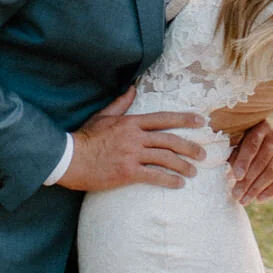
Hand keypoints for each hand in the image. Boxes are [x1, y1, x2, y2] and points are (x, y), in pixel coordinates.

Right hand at [60, 88, 205, 192]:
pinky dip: (169, 180)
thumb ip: (120, 103)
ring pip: (165, 159)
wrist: (70, 158)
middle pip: (170, 140)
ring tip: (193, 172)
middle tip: (203, 154)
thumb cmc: (86, 138)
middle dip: (190, 147)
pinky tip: (178, 184)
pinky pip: (154, 176)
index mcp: (131, 122)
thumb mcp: (103, 116)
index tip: (201, 122)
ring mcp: (132, 155)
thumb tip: (132, 89)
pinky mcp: (127, 172)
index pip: (163, 119)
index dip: (184, 119)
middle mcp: (135, 137)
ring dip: (183, 166)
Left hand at [228, 116, 272, 205]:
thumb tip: (231, 174)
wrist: (262, 138)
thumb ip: (233, 153)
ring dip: (257, 188)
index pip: (252, 146)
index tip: (236, 177)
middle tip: (236, 195)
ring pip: (272, 171)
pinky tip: (259, 198)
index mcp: (260, 127)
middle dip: (248, 180)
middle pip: (262, 161)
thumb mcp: (236, 141)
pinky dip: (270, 190)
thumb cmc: (243, 139)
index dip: (244, 162)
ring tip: (244, 200)